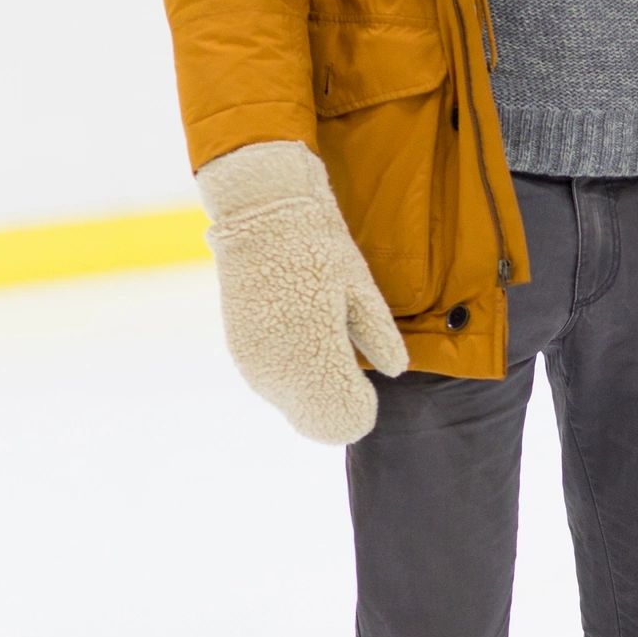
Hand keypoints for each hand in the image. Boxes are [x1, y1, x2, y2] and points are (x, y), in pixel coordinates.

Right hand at [197, 141, 408, 444]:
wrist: (261, 215)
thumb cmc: (320, 248)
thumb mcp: (361, 288)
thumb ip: (378, 335)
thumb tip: (396, 371)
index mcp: (316, 350)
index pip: (343, 414)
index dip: (362, 410)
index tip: (370, 391)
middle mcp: (280, 365)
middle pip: (316, 421)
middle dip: (339, 406)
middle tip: (355, 381)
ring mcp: (255, 362)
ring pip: (293, 405)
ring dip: (314, 394)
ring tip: (329, 355)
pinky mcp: (241, 352)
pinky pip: (273, 386)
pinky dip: (293, 381)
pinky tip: (306, 352)